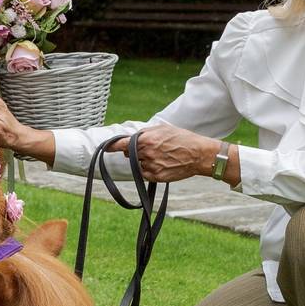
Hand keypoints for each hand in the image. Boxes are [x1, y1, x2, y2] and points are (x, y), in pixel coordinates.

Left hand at [105, 124, 220, 182]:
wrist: (199, 154)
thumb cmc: (182, 139)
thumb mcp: (162, 128)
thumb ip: (145, 133)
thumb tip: (132, 138)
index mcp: (145, 140)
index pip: (121, 144)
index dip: (112, 146)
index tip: (106, 148)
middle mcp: (145, 154)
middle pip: (129, 155)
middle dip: (133, 152)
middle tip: (150, 148)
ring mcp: (150, 166)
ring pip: (137, 165)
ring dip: (143, 161)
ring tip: (161, 156)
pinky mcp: (156, 177)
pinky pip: (145, 174)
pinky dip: (149, 169)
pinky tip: (162, 164)